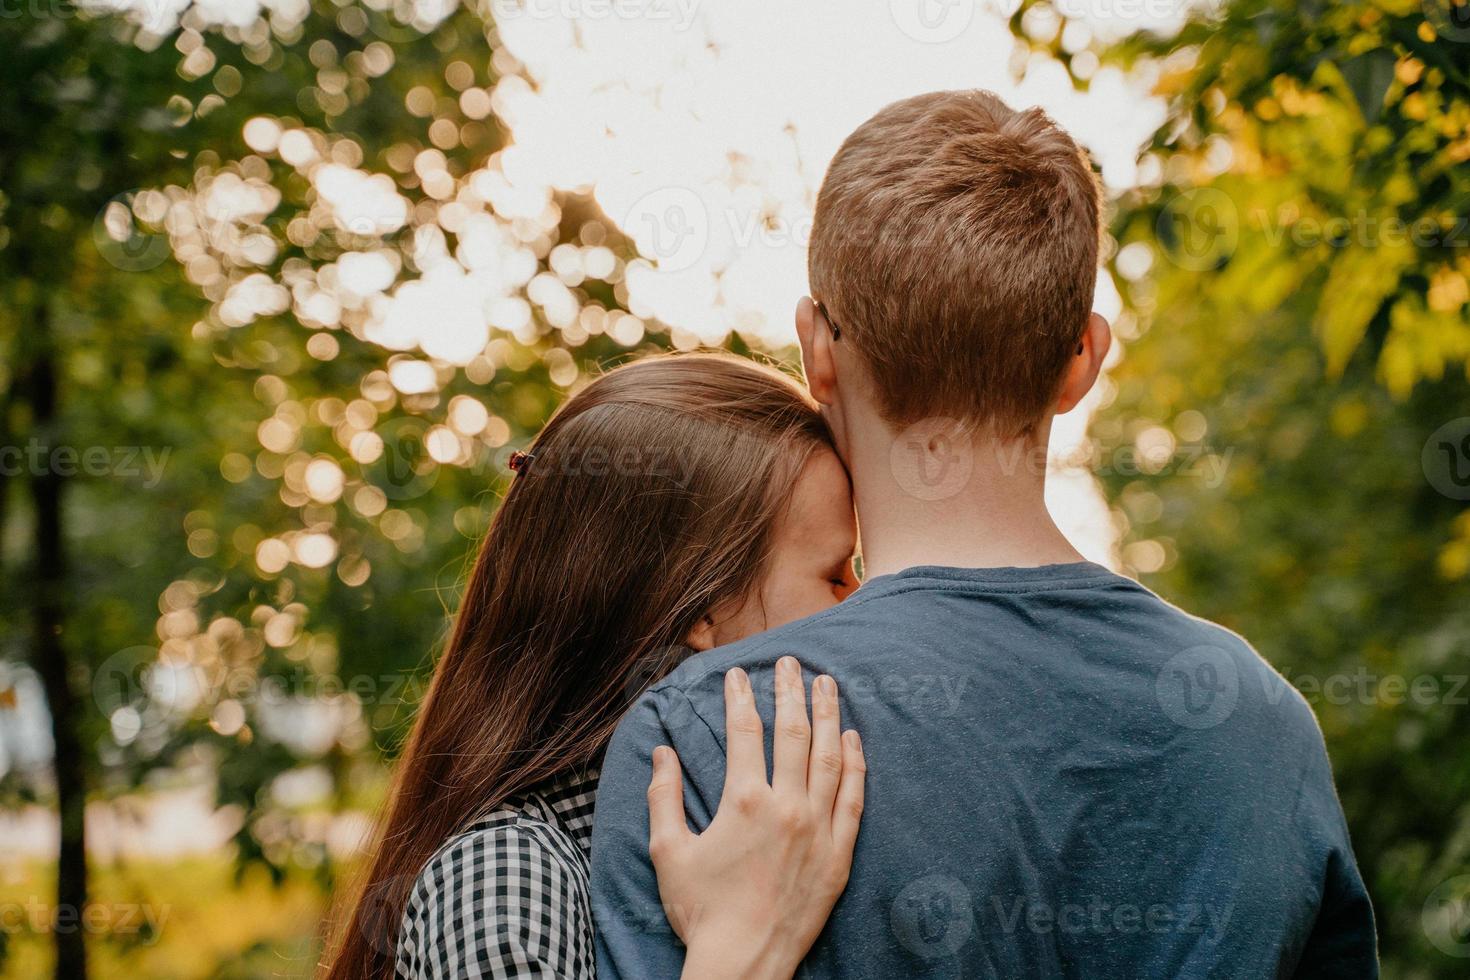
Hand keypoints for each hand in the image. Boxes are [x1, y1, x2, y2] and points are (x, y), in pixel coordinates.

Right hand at [645, 656, 865, 979]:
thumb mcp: (669, 852)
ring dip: (827, 715)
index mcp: (744, 801)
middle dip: (790, 691)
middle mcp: (787, 807)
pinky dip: (855, 764)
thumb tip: (662, 753)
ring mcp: (819, 829)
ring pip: (830, 758)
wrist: (744, 963)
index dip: (740, 697)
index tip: (737, 673)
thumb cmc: (701, 911)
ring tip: (826, 684)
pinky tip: (852, 737)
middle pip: (793, 733)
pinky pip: (854, 798)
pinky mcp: (840, 854)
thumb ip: (664, 797)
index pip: (745, 732)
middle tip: (790, 662)